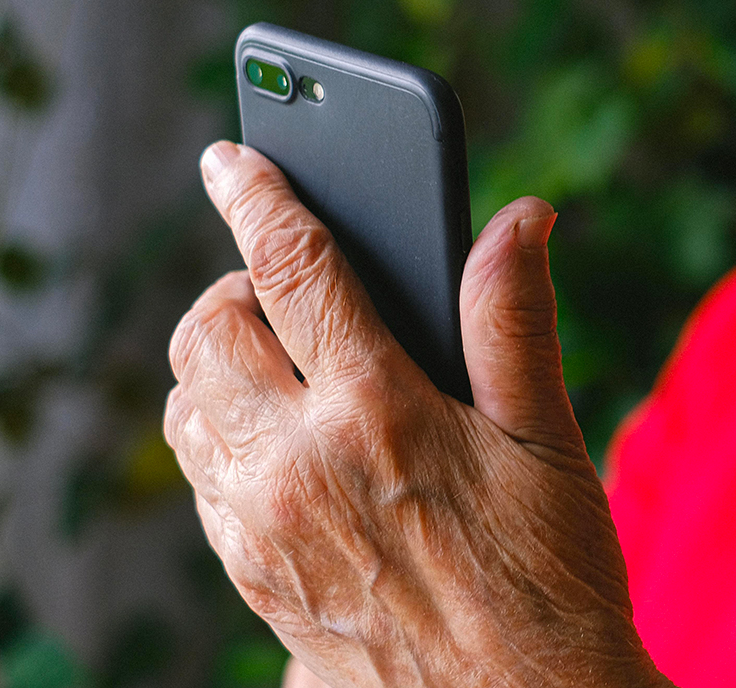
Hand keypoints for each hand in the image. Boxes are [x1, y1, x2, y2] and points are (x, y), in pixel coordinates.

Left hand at [165, 141, 669, 687]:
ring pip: (186, 407)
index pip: (293, 268)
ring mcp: (262, 527)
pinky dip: (223, 439)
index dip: (259, 195)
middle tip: (286, 294)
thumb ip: (516, 319)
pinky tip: (286, 447)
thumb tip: (520, 218)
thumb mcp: (547, 440)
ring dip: (221, 367)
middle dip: (234, 289)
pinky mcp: (250, 578)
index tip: (234, 158)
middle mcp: (298, 465)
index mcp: (377, 411)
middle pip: (206, 331)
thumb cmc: (549, 577)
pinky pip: (200, 480)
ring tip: (285, 369)